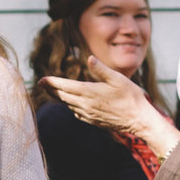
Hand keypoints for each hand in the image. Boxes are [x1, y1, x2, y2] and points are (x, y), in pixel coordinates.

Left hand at [44, 57, 179, 157]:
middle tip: (42, 84)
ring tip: (53, 91)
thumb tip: (89, 58)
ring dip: (60, 98)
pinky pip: (77, 113)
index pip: (65, 87)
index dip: (52, 83)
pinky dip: (71, 106)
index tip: (41, 80)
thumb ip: (101, 69)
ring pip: (69, 105)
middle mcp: (86, 105)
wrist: (139, 120)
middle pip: (63, 97)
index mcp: (90, 93)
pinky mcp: (93, 121)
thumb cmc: (131, 97)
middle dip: (51, 89)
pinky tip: (72, 103)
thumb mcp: (118, 79)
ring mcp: (89, 115)